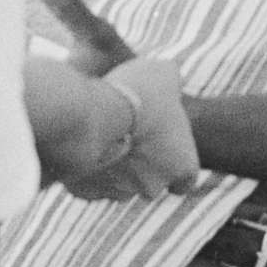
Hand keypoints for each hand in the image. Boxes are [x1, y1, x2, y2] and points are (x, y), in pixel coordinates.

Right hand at [59, 57, 199, 201]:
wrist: (93, 116)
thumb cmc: (137, 95)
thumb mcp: (164, 73)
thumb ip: (171, 79)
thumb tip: (169, 74)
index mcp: (182, 165)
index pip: (185, 179)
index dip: (175, 162)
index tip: (163, 145)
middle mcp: (153, 187)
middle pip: (150, 181)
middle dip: (141, 163)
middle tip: (127, 132)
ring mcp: (118, 192)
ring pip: (117, 184)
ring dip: (113, 165)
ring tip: (102, 134)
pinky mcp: (86, 193)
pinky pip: (87, 183)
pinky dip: (84, 167)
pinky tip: (81, 143)